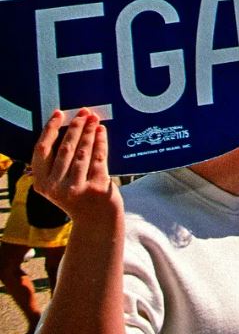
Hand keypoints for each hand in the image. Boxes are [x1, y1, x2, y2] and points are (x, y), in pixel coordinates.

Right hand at [30, 109, 121, 228]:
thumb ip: (57, 163)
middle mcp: (56, 187)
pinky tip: (102, 131)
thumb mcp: (58, 183)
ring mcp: (76, 188)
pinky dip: (100, 142)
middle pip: (65, 149)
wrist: (96, 220)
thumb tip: (67, 126)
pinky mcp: (96, 187)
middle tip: (83, 113)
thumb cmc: (77, 195)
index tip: (59, 113)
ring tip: (94, 119)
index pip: (42, 150)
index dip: (50, 130)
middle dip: (75, 127)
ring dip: (89, 132)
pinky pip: (99, 158)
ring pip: (82, 152)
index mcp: (41, 184)